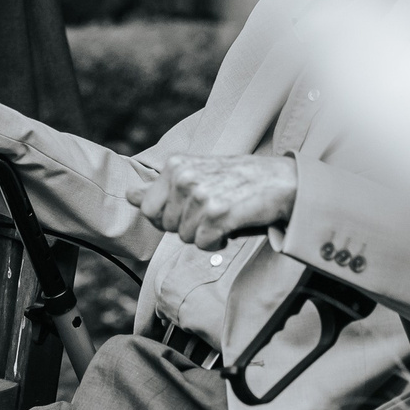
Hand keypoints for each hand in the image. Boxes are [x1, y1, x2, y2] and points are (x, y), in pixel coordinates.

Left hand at [133, 155, 298, 251]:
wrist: (281, 181)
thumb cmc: (237, 179)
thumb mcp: (195, 174)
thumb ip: (160, 187)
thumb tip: (129, 195)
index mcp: (175, 165)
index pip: (146, 209)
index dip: (166, 217)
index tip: (187, 209)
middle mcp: (184, 178)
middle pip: (165, 226)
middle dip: (186, 226)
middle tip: (211, 210)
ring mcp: (201, 196)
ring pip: (184, 237)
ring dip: (204, 234)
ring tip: (223, 214)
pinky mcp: (218, 214)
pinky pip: (202, 244)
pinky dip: (216, 241)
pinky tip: (229, 226)